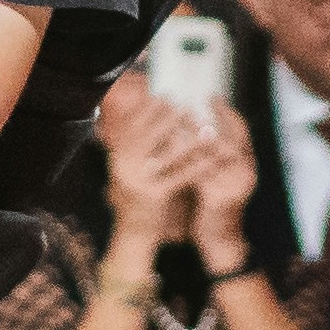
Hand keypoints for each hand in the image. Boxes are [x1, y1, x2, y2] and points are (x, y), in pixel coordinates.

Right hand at [97, 71, 203, 242]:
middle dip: (168, 119)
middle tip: (185, 105)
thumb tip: (141, 114)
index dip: (148, 110)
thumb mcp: (127, 168)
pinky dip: (198, 167)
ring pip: (167, 155)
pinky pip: (180, 176)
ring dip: (189, 140)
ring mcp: (138, 181)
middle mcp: (124, 167)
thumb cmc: (135, 196)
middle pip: (149, 136)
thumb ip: (132, 146)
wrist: (133, 232)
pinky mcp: (154, 195)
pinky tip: (211, 159)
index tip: (163, 97)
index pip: (132, 126)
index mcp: (117, 157)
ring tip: (204, 127)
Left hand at [186, 103, 259, 271]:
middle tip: (192, 104)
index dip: (228, 112)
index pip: (243, 131)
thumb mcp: (219, 178)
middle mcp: (246, 173)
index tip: (212, 96)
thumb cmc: (215, 208)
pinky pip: (200, 174)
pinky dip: (185, 160)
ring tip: (177, 122)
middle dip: (211, 118)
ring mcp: (235, 186)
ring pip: (214, 154)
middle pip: (230, 137)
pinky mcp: (220, 199)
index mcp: (248, 166)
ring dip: (195, 136)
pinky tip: (170, 151)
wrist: (219, 242)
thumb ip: (216, 156)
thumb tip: (202, 126)